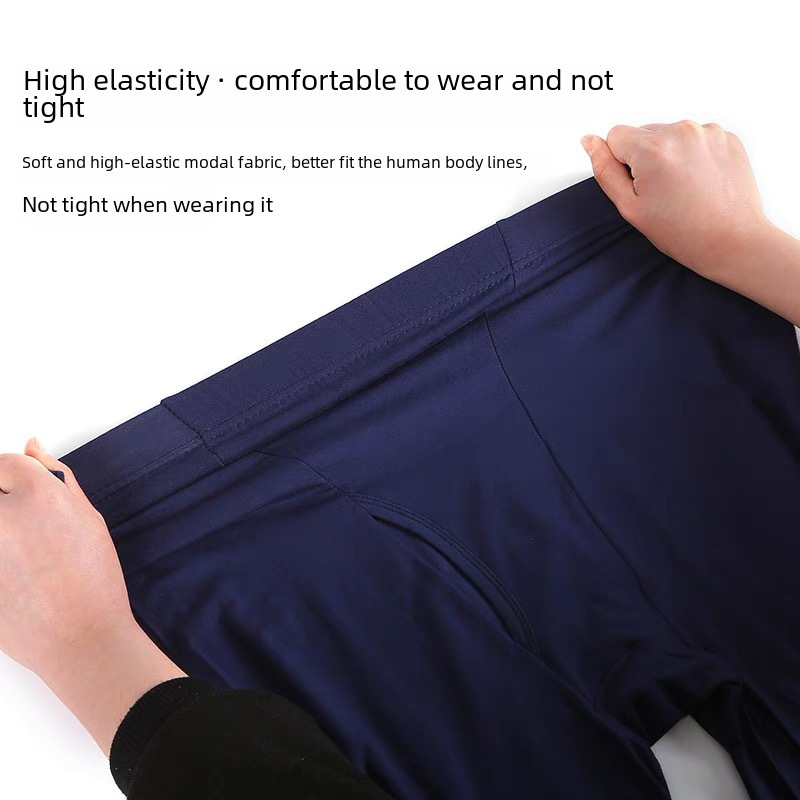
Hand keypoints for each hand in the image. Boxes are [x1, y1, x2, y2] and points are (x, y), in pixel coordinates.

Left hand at [0, 438, 136, 677]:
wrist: (79, 639)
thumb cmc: (93, 580)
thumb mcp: (88, 519)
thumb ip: (57, 476)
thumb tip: (32, 445)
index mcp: (38, 495)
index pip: (5, 463)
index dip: (14, 478)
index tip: (22, 496)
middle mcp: (2, 516)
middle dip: (1, 500)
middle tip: (22, 530)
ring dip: (1, 531)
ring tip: (20, 556)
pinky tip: (14, 575)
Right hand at [582, 121, 799, 325]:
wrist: (733, 242)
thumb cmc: (684, 232)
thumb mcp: (630, 207)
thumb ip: (604, 170)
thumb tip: (590, 142)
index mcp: (653, 148)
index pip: (615, 135)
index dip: (621, 164)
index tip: (640, 186)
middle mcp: (681, 131)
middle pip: (643, 133)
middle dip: (646, 158)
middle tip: (662, 192)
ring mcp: (708, 132)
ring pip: (669, 135)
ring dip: (670, 155)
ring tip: (683, 188)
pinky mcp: (726, 137)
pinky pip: (696, 138)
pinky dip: (693, 155)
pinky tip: (700, 181)